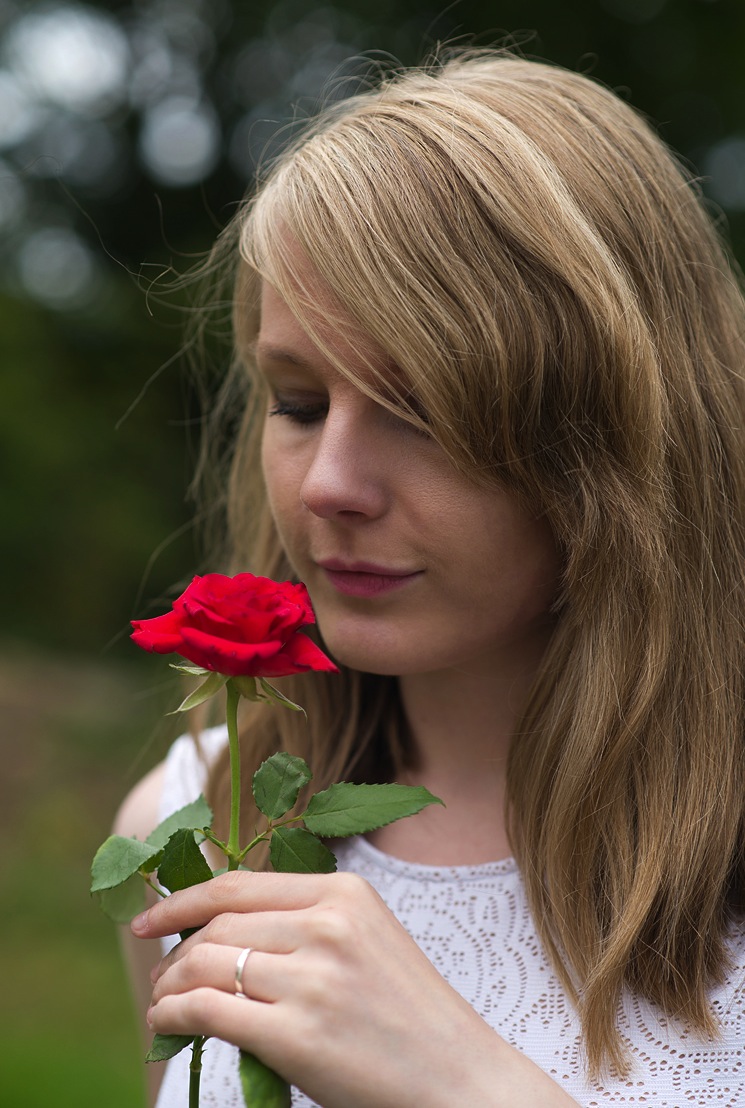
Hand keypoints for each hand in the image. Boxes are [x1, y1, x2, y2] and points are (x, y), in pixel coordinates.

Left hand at [133, 871, 576, 1107]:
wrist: (460, 1080)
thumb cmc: (407, 1016)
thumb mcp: (366, 941)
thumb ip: (305, 923)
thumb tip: (219, 929)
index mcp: (345, 893)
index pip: (239, 885)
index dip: (182, 899)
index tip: (149, 919)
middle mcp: (327, 925)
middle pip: (218, 925)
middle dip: (177, 952)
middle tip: (163, 978)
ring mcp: (313, 979)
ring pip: (206, 964)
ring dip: (170, 985)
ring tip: (164, 1004)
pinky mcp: (299, 1035)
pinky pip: (208, 1010)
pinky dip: (173, 1014)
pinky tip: (166, 1024)